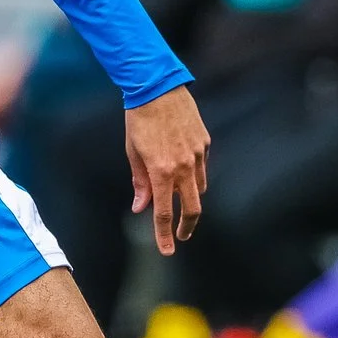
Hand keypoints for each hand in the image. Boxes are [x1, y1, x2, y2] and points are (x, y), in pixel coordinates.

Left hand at [124, 85, 208, 255]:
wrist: (158, 87)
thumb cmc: (139, 120)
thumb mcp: (133, 152)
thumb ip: (140, 182)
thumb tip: (141, 207)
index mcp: (161, 171)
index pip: (164, 212)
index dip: (164, 235)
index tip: (167, 250)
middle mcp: (183, 166)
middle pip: (193, 208)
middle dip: (187, 226)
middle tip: (181, 236)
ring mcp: (198, 154)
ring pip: (200, 188)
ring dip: (190, 198)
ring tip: (178, 199)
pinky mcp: (205, 142)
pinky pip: (202, 167)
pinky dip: (194, 175)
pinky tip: (184, 169)